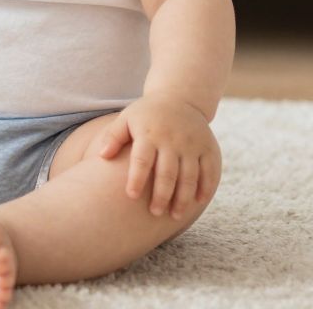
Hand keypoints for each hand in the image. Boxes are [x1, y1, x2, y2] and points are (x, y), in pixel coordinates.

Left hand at [92, 94, 220, 218]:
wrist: (180, 97)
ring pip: (189, 176)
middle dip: (161, 195)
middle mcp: (172, 139)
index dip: (136, 179)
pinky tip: (197, 201)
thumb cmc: (147, 115)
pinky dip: (206, 187)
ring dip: (183, 198)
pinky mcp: (208, 147)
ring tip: (174, 215)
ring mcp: (192, 144)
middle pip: (167, 173)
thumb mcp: (126, 118)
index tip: (131, 196)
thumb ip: (113, 137)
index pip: (142, 160)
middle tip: (154, 213)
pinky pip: (210, 170)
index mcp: (150, 134)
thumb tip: (102, 156)